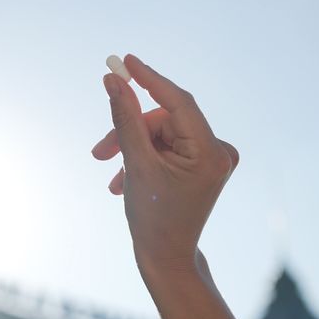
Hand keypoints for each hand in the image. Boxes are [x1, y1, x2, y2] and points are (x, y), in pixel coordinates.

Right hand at [91, 54, 238, 270]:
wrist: (166, 258)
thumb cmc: (153, 218)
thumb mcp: (136, 164)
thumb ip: (125, 118)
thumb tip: (113, 80)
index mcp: (211, 153)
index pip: (179, 101)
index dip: (150, 79)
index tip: (125, 60)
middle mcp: (220, 152)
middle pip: (166, 120)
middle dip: (130, 133)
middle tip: (99, 151)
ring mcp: (213, 159)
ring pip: (163, 134)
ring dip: (133, 150)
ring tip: (112, 176)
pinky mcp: (203, 164)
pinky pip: (169, 147)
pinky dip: (146, 158)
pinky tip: (124, 182)